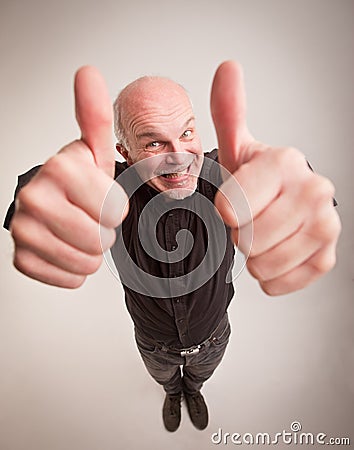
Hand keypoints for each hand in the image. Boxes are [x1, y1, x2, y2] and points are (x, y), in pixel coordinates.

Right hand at [10, 67, 127, 287]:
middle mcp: (33, 196)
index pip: (116, 211)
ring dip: (92, 252)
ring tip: (80, 230)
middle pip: (100, 239)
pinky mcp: (22, 257)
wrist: (57, 206)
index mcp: (59, 168)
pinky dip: (75, 269)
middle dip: (104, 231)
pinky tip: (67, 247)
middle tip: (89, 215)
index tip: (101, 196)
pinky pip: (68, 278)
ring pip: (86, 262)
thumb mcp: (95, 150)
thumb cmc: (81, 181)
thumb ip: (94, 115)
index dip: (117, 208)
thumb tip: (87, 72)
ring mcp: (24, 229)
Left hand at [211, 61, 340, 294]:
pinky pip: (279, 282)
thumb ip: (229, 111)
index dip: (224, 211)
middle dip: (240, 234)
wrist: (282, 205)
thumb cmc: (255, 180)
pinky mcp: (327, 256)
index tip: (234, 202)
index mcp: (286, 162)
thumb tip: (228, 67)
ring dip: (253, 255)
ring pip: (263, 263)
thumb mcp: (236, 146)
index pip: (231, 207)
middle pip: (247, 238)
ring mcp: (326, 225)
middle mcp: (315, 190)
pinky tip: (276, 252)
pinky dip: (269, 275)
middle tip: (251, 219)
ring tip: (263, 234)